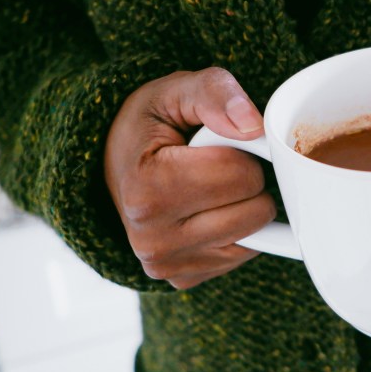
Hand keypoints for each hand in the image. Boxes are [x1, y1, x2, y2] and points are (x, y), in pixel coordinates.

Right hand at [104, 67, 275, 288]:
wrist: (112, 167)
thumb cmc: (149, 127)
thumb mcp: (174, 92)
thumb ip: (215, 93)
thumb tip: (254, 125)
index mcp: (147, 191)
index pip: (243, 175)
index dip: (241, 151)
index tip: (212, 145)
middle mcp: (153, 240)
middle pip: (256, 209)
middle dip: (247, 180)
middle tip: (213, 167)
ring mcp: (167, 265)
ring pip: (257, 235)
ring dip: (245, 205)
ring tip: (209, 188)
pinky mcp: (183, 279)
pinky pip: (246, 254)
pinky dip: (238, 230)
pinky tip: (208, 212)